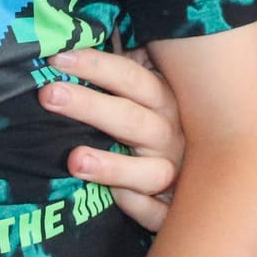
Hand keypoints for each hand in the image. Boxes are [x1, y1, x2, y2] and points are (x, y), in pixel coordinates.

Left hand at [42, 45, 182, 232]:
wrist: (208, 183)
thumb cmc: (157, 127)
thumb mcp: (147, 94)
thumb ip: (122, 73)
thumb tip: (78, 43)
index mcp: (165, 100)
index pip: (131, 77)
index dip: (95, 66)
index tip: (56, 58)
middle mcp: (172, 136)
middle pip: (131, 118)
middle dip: (90, 105)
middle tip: (49, 95)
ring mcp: (176, 175)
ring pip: (149, 171)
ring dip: (113, 166)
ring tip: (74, 161)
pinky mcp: (173, 212)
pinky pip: (159, 213)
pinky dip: (141, 206)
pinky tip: (117, 199)